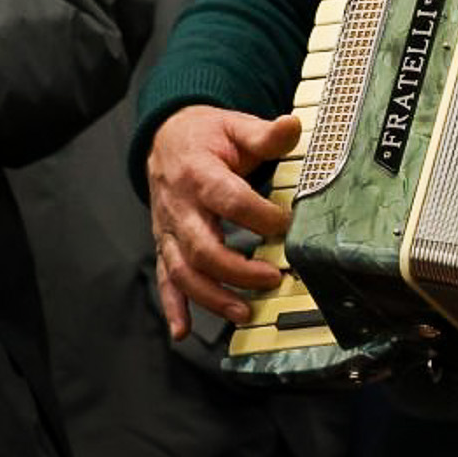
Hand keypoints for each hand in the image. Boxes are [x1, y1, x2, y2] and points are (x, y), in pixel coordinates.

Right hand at [146, 105, 300, 339]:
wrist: (166, 138)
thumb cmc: (206, 136)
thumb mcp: (236, 126)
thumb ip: (265, 134)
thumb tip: (292, 126)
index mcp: (198, 175)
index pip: (230, 201)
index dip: (261, 216)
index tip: (288, 226)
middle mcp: (179, 207)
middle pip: (203, 247)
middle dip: (237, 270)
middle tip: (272, 279)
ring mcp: (169, 230)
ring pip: (183, 271)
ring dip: (211, 297)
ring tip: (243, 312)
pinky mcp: (165, 244)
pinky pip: (166, 278)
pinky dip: (173, 306)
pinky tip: (182, 331)